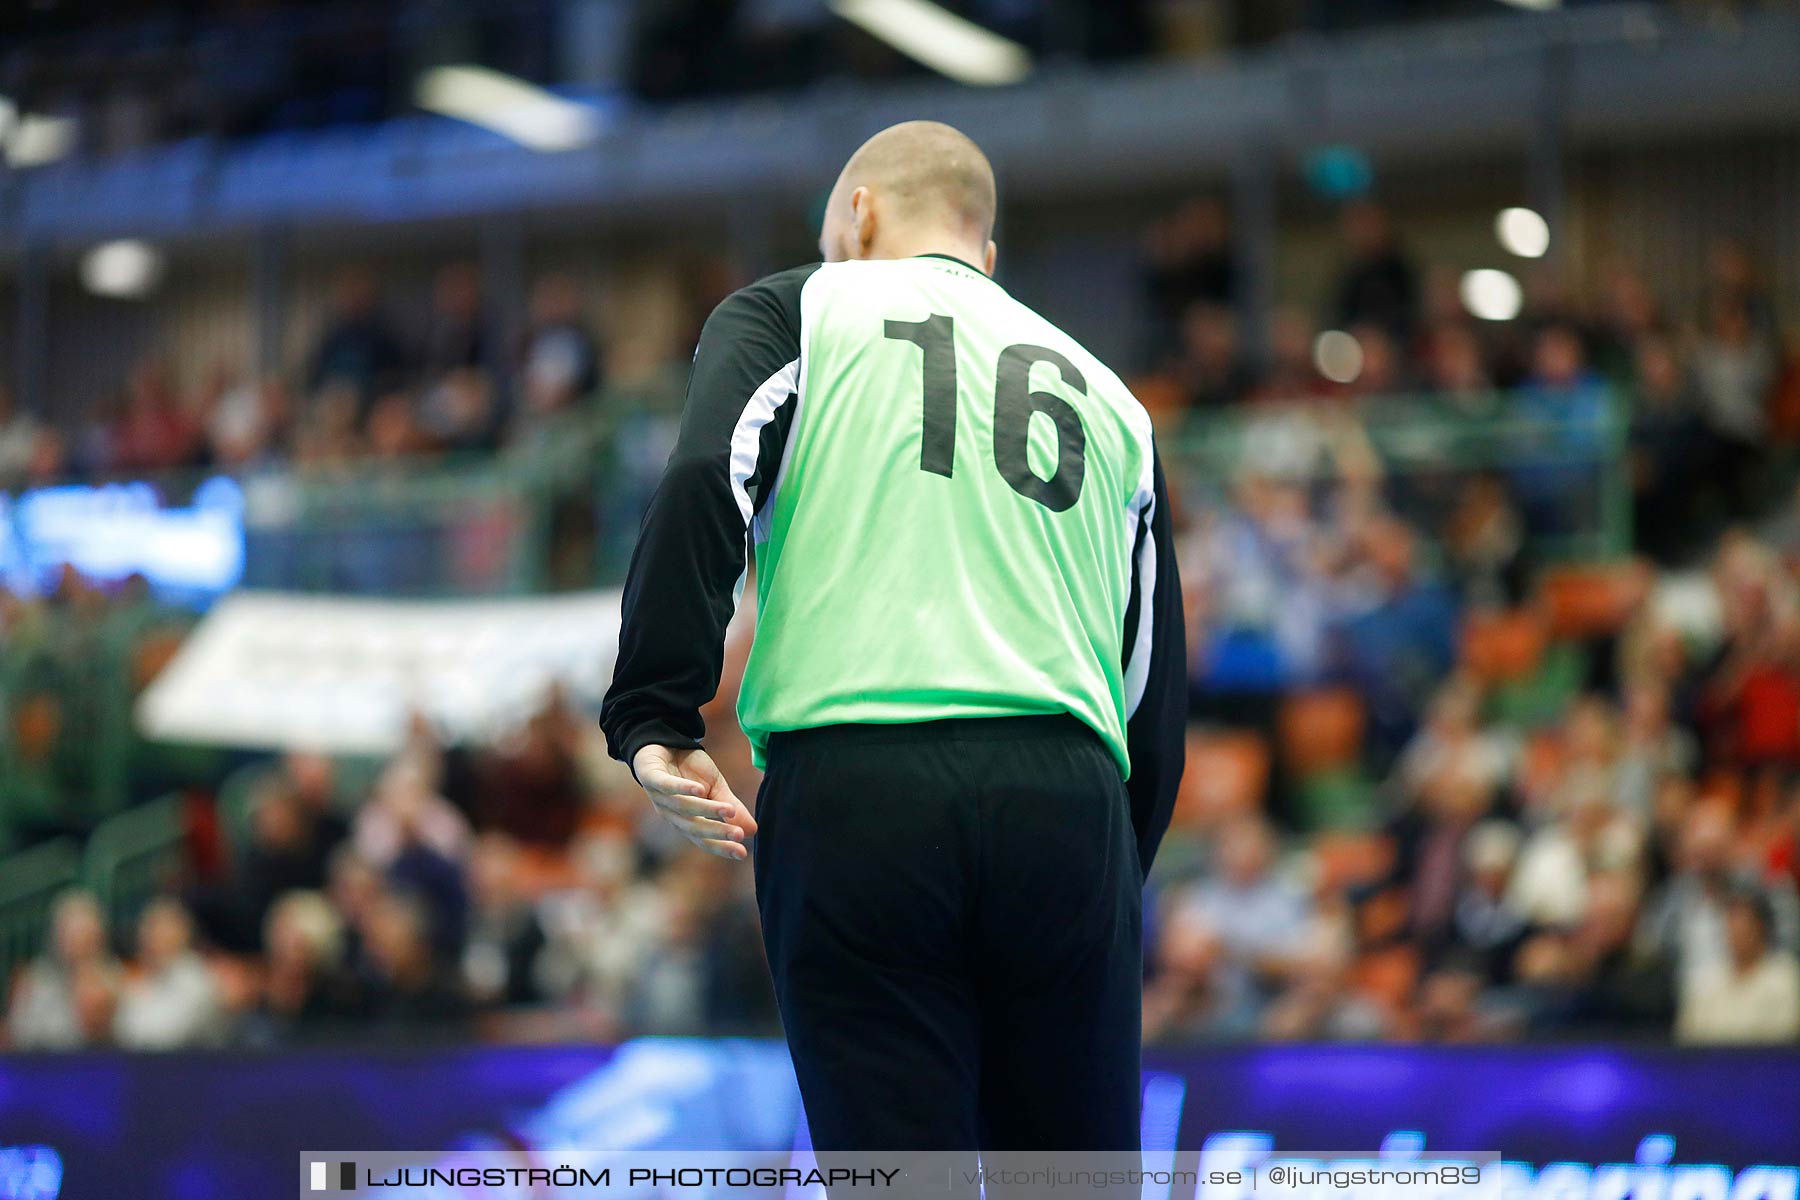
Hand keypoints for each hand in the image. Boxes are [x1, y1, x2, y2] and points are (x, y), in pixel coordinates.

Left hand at [631, 745, 757, 861]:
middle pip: (693, 828)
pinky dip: (681, 789)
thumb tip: (753, 831)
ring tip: (729, 810)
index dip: (721, 847)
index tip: (742, 854)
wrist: (665, 742)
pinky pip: (665, 785)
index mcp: (686, 820)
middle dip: (716, 832)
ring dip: (706, 810)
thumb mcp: (715, 788)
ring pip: (683, 808)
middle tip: (739, 835)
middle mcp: (671, 814)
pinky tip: (699, 789)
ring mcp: (659, 797)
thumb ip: (730, 807)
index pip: (703, 839)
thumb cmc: (689, 770)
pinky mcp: (650, 777)